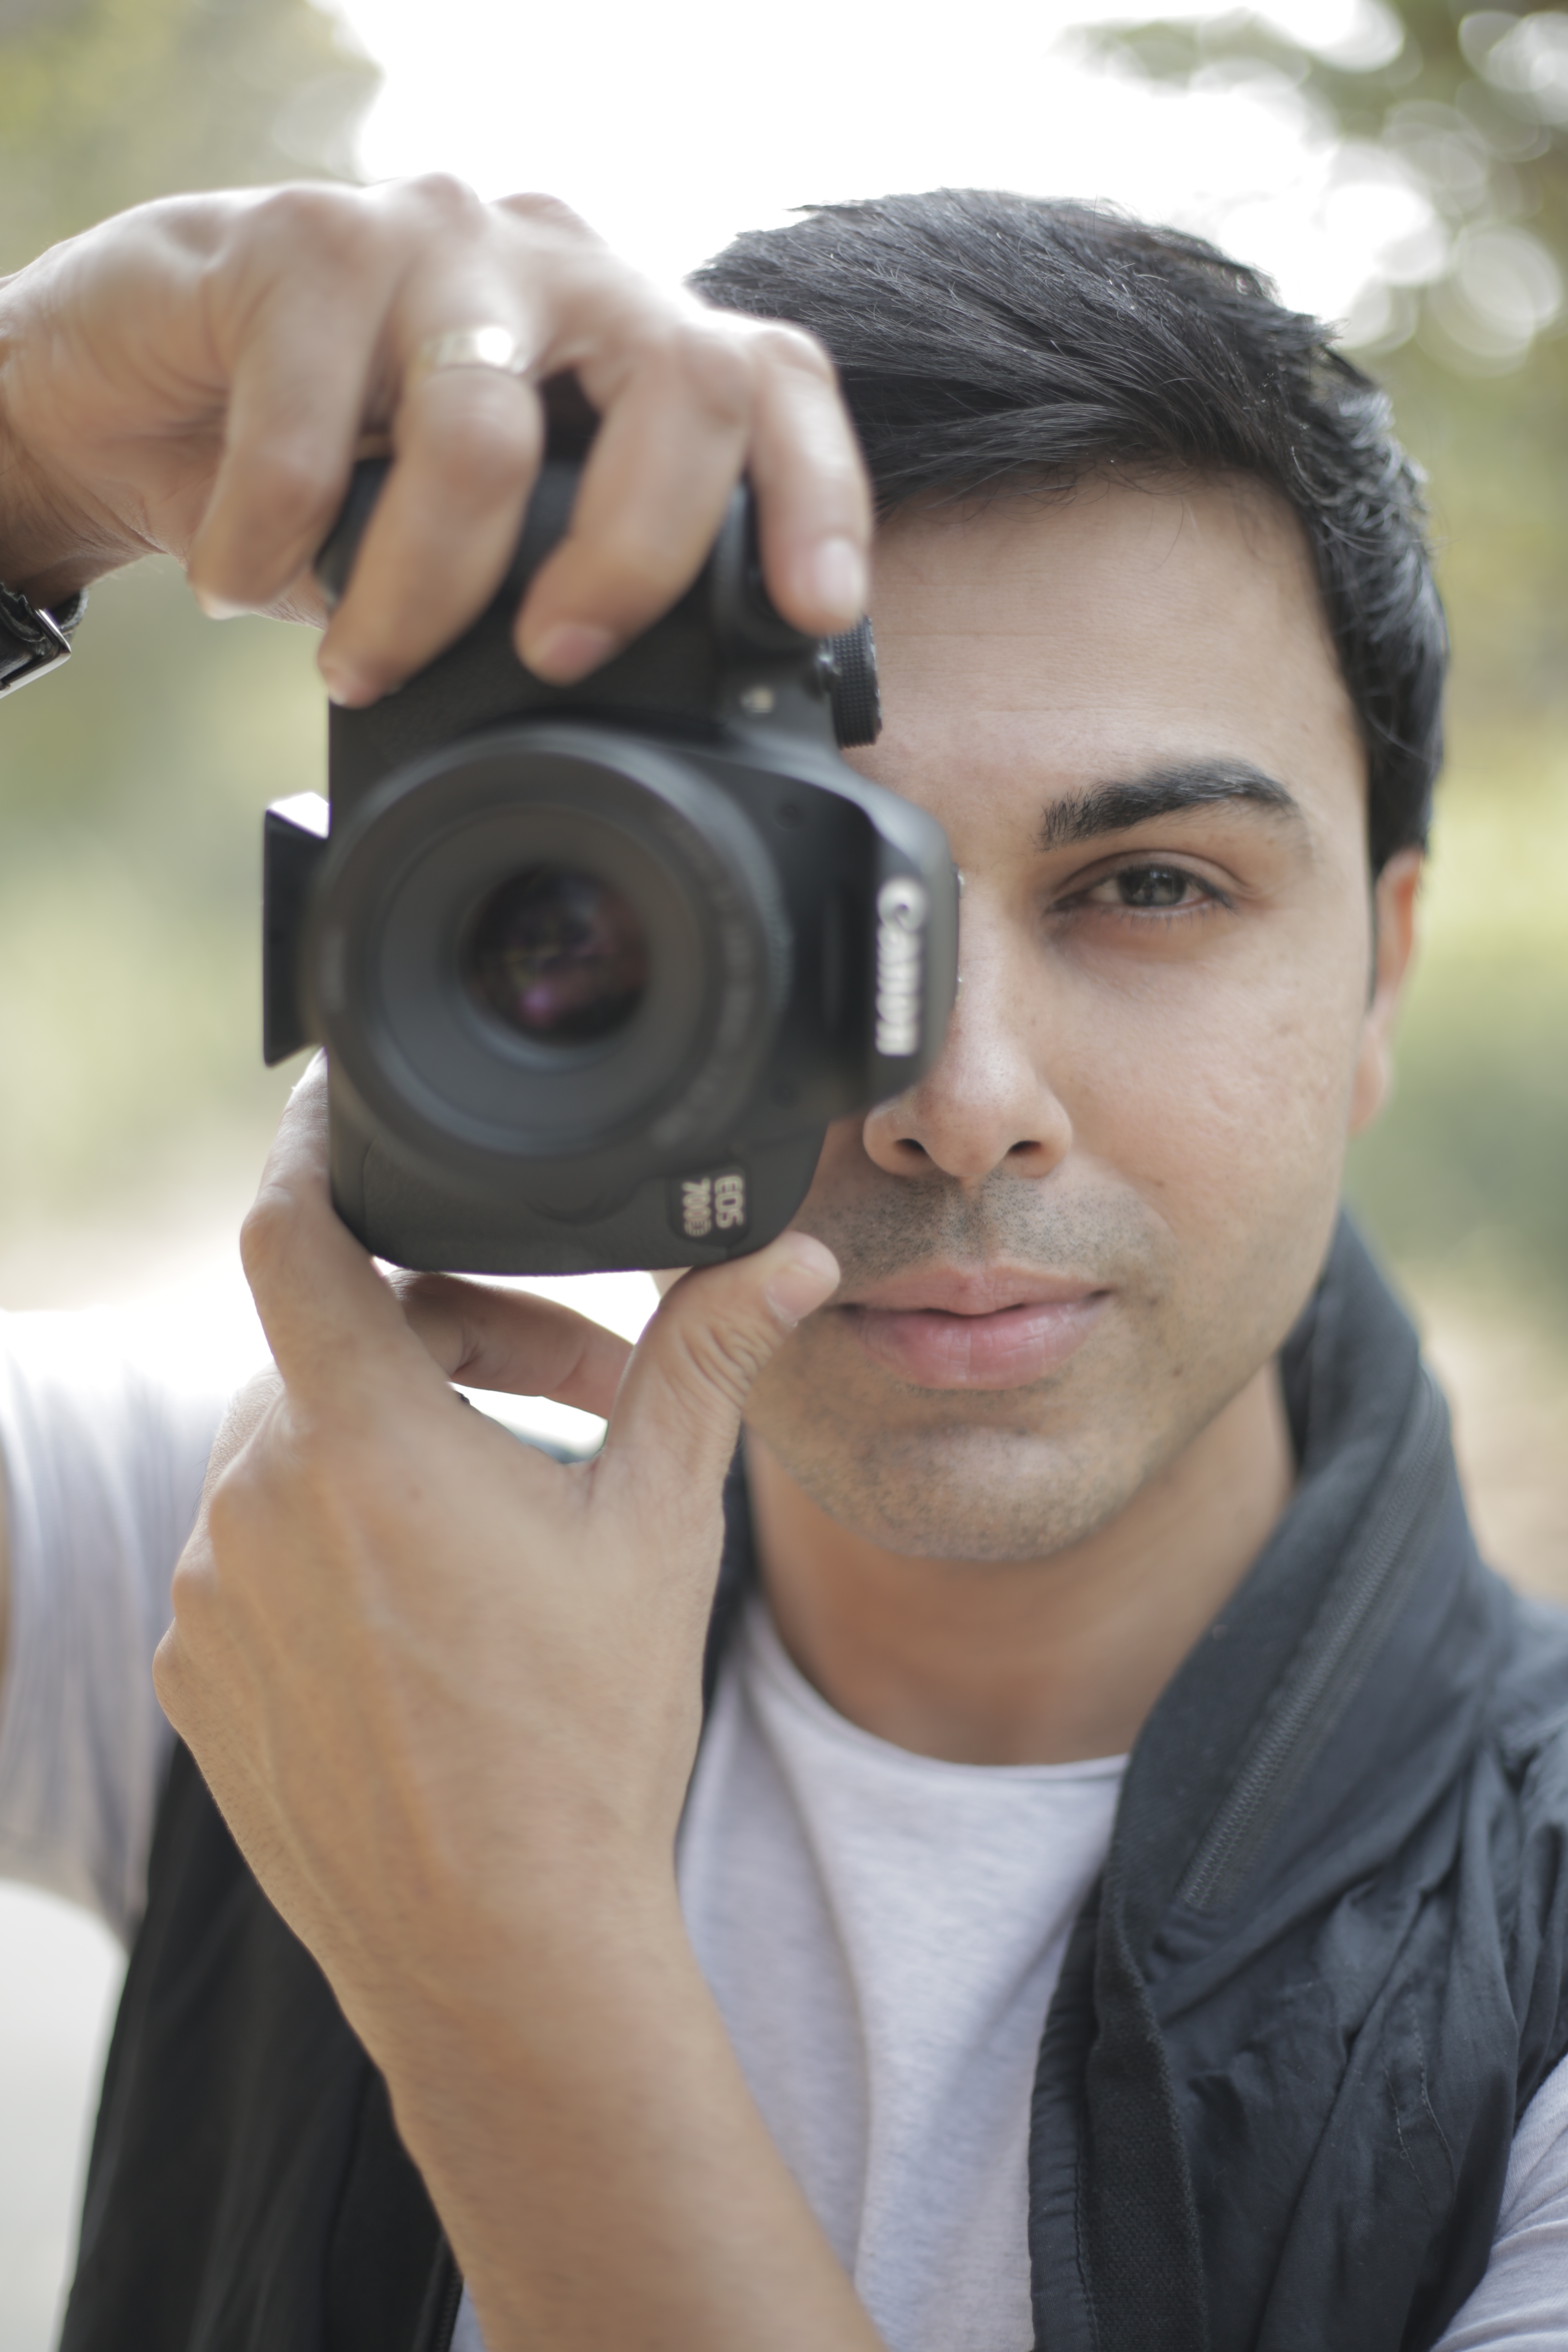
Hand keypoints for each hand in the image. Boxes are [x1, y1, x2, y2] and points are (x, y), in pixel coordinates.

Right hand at [0, 179, 870, 698]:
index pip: (770, 383)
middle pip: (675, 388)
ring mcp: (437, 233)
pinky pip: (305, 425)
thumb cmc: (336, 471)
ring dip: (419, 592)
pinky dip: (264, 545)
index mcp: (627, 333)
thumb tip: (640, 715)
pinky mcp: (297, 235)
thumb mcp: (481, 542)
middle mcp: (559, 261)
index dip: (815, 496)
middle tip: (554, 661)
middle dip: (630, 559)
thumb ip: (561, 583)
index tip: (813, 613)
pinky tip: (231, 584)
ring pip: (482, 429)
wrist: (140, 385)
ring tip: (359, 667)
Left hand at [153, 1065, 872, 2349]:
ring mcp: (211, 1595)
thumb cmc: (586, 1740)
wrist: (503, 1954)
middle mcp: (257, 1501)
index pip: (291, 1231)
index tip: (343, 1110)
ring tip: (510, 1517)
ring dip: (396, 1448)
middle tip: (577, 1391)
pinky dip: (335, 1543)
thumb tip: (788, 1257)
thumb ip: (700, 1367)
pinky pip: (256, 1554)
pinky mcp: (195, 1673)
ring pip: (295, 1452)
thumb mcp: (656, 1531)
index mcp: (363, 1442)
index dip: (310, 1148)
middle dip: (456, 1338)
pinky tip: (427, 1611)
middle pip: (335, 1347)